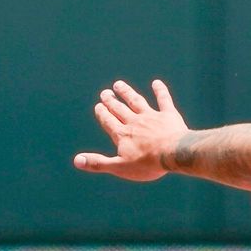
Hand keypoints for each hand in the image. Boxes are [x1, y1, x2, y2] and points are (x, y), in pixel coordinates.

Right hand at [74, 79, 188, 181]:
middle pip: (120, 109)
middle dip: (111, 101)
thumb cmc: (147, 163)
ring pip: (136, 101)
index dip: (103, 114)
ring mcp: (151, 117)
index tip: (98, 106)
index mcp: (122, 135)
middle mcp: (134, 122)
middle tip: (105, 93)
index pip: (109, 122)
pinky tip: (156, 83)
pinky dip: (160, 91)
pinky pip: (163, 100)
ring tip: (119, 84)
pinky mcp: (168, 115)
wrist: (173, 153)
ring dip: (127, 92)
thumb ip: (98, 163)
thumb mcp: (120, 167)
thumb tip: (76, 161)